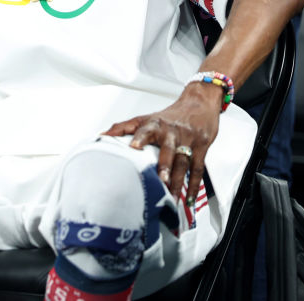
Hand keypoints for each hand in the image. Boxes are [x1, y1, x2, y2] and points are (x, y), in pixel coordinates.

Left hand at [102, 86, 221, 206]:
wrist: (198, 103)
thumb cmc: (168, 116)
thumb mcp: (145, 119)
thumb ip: (123, 128)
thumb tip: (102, 136)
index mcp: (155, 124)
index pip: (146, 130)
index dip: (139, 137)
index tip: (133, 147)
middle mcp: (172, 133)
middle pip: (169, 149)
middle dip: (165, 165)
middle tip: (161, 179)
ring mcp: (188, 141)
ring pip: (184, 162)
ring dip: (178, 181)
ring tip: (172, 197)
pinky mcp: (201, 148)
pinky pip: (198, 169)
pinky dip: (194, 186)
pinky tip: (189, 199)